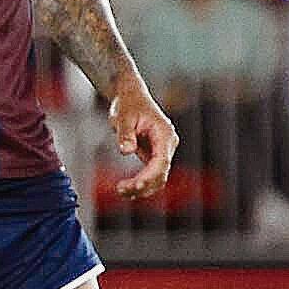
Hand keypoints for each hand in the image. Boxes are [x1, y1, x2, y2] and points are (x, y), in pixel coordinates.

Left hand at [108, 79, 177, 200]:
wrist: (131, 97)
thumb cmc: (129, 105)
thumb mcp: (124, 118)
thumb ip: (125, 134)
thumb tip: (126, 151)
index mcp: (165, 134)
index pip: (161, 161)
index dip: (150, 176)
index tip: (136, 186)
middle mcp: (168, 145)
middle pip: (161, 173)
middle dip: (143, 185)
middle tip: (120, 190)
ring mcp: (162, 151)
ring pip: (158, 177)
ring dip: (142, 188)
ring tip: (120, 191)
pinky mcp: (154, 155)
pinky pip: (151, 174)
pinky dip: (141, 183)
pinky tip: (126, 190)